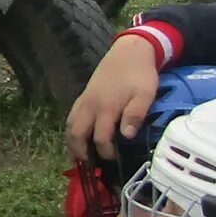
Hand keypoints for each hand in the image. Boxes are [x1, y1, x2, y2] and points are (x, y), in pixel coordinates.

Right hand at [66, 34, 164, 162]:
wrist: (130, 50)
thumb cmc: (140, 74)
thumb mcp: (145, 94)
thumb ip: (135, 114)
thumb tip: (126, 136)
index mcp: (107, 107)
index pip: (100, 138)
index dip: (106, 153)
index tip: (116, 160)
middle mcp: (91, 105)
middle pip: (77, 134)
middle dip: (80, 152)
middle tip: (89, 166)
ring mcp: (85, 99)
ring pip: (70, 125)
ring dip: (72, 142)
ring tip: (80, 156)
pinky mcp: (84, 94)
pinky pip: (71, 115)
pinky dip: (71, 129)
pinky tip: (79, 135)